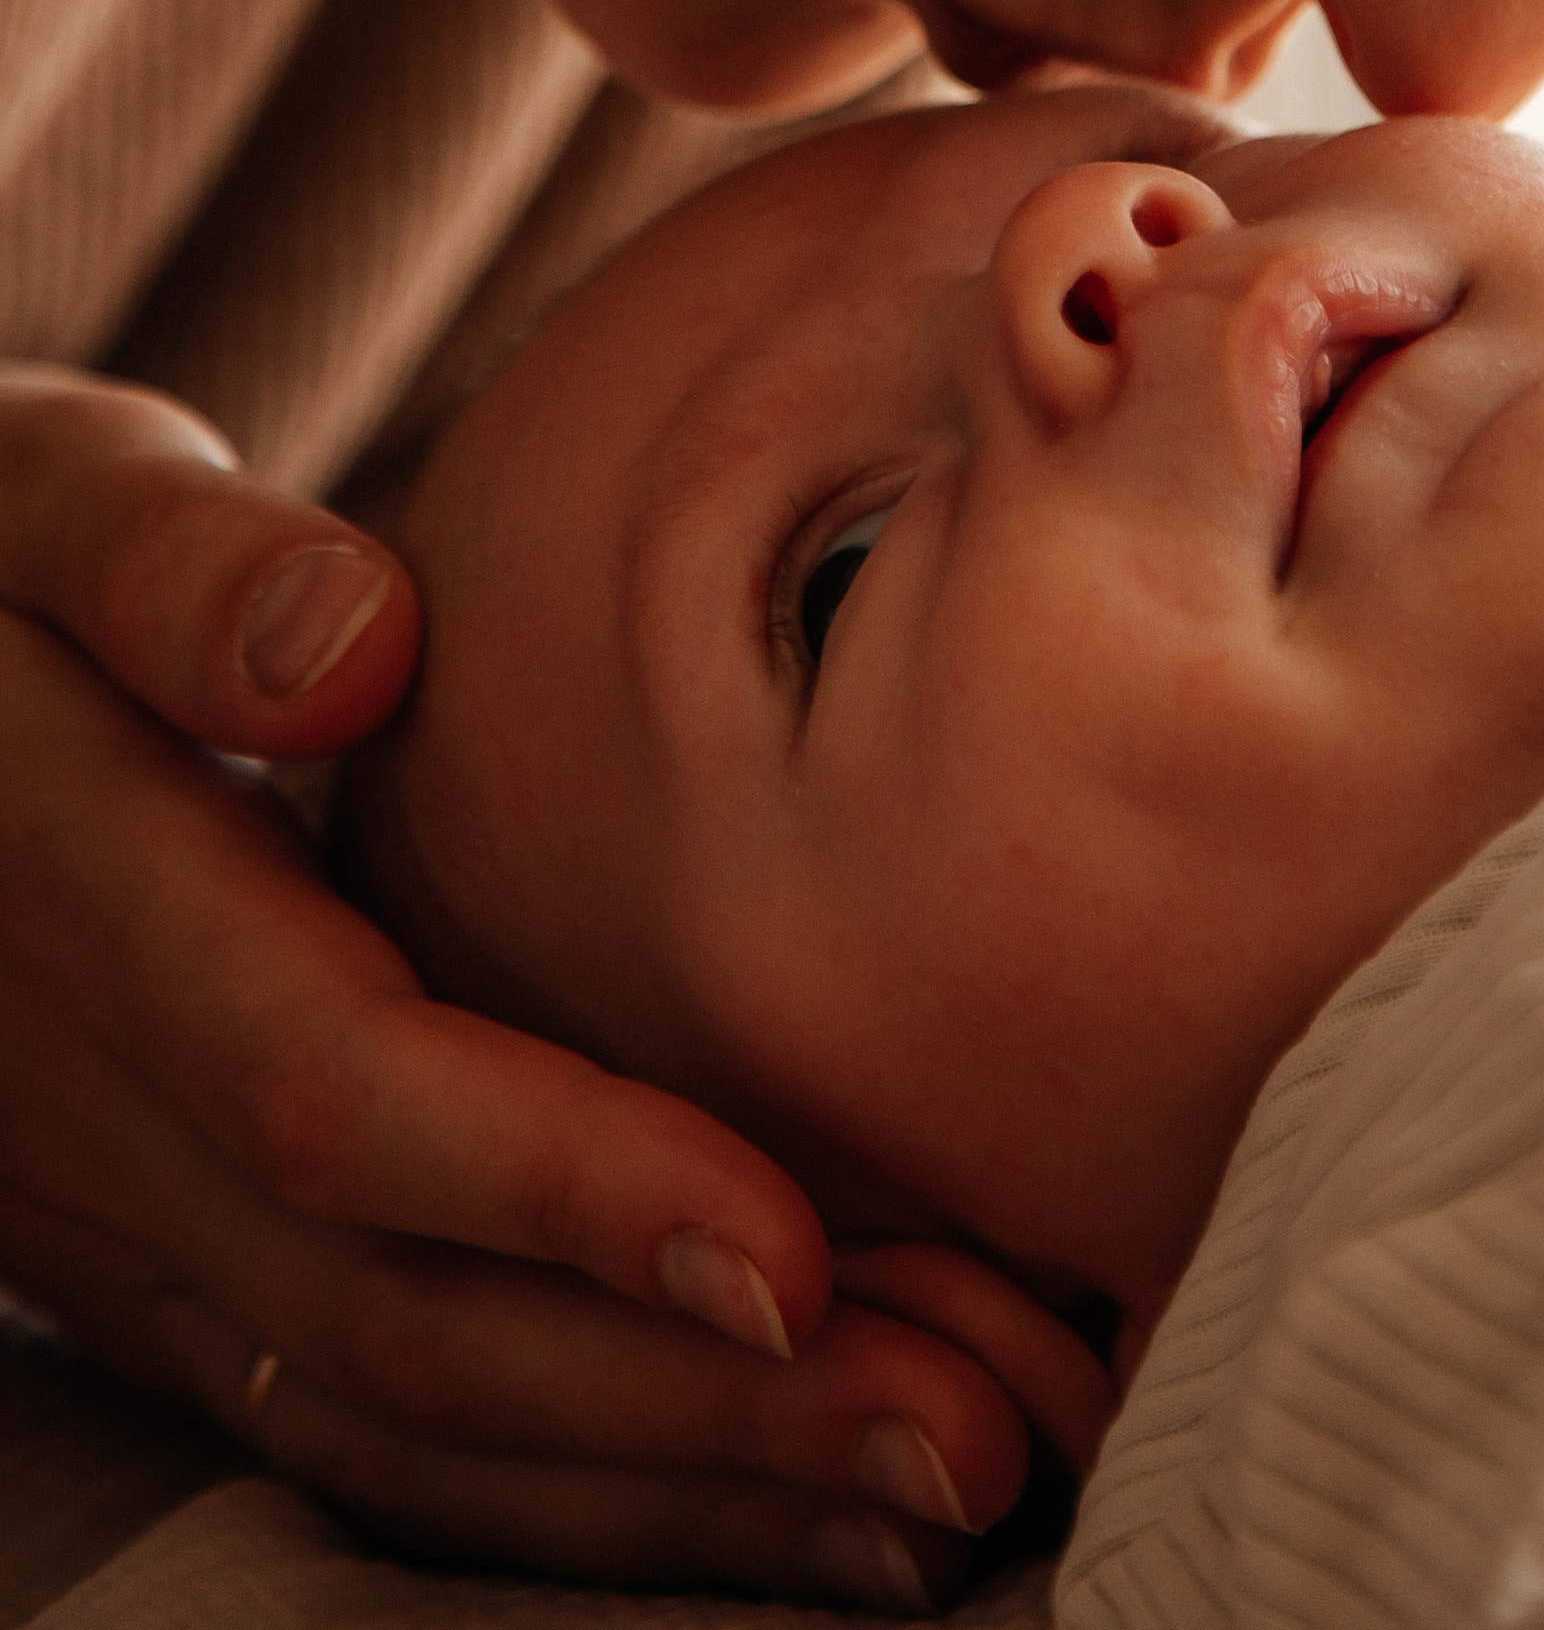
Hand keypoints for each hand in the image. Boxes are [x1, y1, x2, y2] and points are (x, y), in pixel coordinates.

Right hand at [0, 374, 1114, 1599]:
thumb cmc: (5, 573)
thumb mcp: (44, 505)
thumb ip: (173, 565)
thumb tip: (351, 647)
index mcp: (93, 911)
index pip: (334, 1092)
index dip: (558, 1186)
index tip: (788, 1251)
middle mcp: (110, 1122)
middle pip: (407, 1316)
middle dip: (692, 1399)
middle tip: (971, 1429)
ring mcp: (143, 1237)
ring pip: (408, 1418)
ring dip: (681, 1486)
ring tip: (946, 1495)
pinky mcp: (191, 1287)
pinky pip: (387, 1435)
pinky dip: (599, 1499)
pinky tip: (798, 1514)